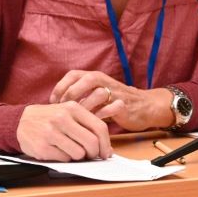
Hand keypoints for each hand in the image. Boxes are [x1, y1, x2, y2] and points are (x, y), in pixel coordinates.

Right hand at [16, 103, 111, 161]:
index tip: (106, 152)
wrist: (21, 121)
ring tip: (70, 149)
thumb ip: (87, 125)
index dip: (106, 143)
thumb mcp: (68, 112)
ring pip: (79, 153)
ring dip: (78, 156)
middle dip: (94, 153)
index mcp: (72, 108)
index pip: (99, 127)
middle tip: (91, 156)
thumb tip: (107, 149)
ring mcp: (51, 133)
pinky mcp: (42, 147)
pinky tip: (58, 150)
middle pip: (91, 143)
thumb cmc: (50, 118)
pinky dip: (64, 158)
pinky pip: (64, 159)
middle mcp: (62, 118)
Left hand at [50, 70, 172, 131]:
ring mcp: (115, 92)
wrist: (144, 106)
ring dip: (85, 105)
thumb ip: (81, 96)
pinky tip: (93, 122)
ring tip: (77, 118)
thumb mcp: (96, 95)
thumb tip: (56, 106)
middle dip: (71, 94)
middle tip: (63, 110)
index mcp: (95, 77)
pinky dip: (101, 115)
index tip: (53, 101)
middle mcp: (105, 81)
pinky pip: (112, 108)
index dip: (61, 87)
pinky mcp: (124, 105)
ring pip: (98, 93)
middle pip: (85, 80)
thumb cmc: (115, 102)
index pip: (73, 74)